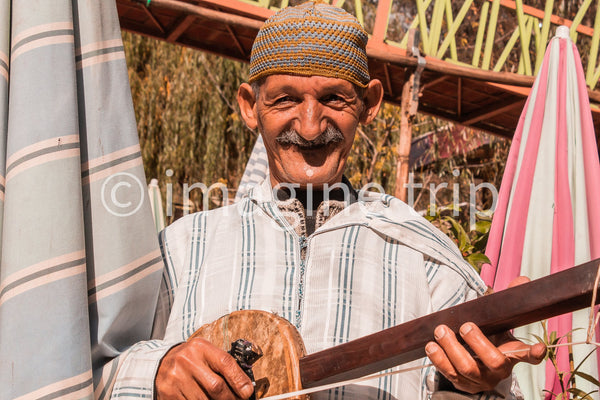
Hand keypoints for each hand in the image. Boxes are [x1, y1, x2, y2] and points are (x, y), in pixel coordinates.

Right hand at [156, 338, 253, 399]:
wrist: (161, 363)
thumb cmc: (191, 359)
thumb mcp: (206, 354)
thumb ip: (223, 365)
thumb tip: (245, 386)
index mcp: (200, 347)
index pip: (225, 362)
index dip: (239, 379)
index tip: (247, 392)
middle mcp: (187, 360)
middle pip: (216, 386)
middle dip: (230, 398)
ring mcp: (176, 378)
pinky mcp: (169, 394)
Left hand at [425, 276, 546, 393]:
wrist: (473, 364)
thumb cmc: (488, 338)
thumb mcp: (498, 322)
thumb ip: (506, 302)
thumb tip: (522, 281)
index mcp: (512, 352)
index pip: (528, 355)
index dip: (534, 353)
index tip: (540, 348)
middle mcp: (499, 369)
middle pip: (494, 361)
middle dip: (478, 343)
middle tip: (465, 326)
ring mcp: (481, 379)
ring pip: (467, 369)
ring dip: (452, 349)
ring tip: (441, 331)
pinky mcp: (463, 385)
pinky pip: (450, 374)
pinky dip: (439, 359)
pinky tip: (431, 346)